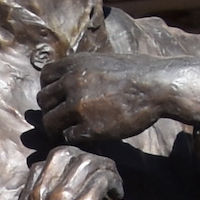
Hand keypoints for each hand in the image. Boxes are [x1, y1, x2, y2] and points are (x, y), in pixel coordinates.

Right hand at [16, 148, 119, 199]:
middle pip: (68, 153)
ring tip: (114, 183)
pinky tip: (118, 193)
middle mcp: (43, 191)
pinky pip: (102, 178)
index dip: (73, 161)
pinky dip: (113, 181)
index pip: (50, 159)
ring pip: (89, 162)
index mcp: (30, 194)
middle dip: (90, 158)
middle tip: (103, 172)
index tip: (87, 174)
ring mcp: (61, 198)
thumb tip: (74, 182)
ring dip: (106, 168)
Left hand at [34, 45, 199, 149]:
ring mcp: (79, 106)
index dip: (50, 88)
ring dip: (56, 128)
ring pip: (50, 122)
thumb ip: (82, 70)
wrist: (157, 86)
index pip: (44, 77)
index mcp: (74, 64)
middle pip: (43, 101)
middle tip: (61, 118)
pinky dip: (73, 138)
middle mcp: (72, 83)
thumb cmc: (136, 72)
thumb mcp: (103, 60)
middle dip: (50, 110)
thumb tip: (66, 79)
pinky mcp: (90, 127)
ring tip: (66, 131)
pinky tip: (84, 136)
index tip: (58, 97)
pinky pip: (68, 137)